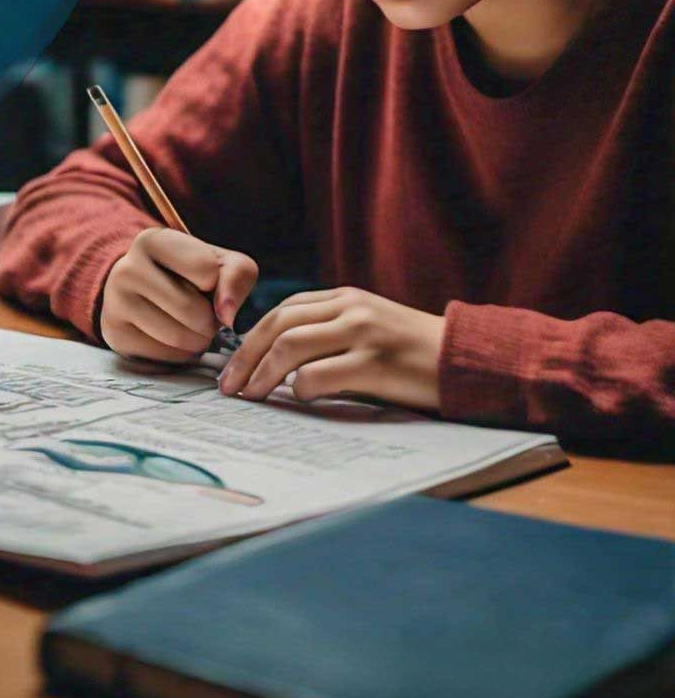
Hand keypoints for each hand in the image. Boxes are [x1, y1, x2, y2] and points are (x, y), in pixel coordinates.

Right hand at [100, 228, 256, 364]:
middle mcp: (126, 268)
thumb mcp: (220, 262)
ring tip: (191, 327)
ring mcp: (116, 303)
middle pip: (192, 309)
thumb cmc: (188, 273)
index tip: (205, 281)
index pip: (205, 269)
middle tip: (204, 314)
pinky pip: (165, 357)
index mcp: (152, 240)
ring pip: (179, 337)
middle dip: (210, 320)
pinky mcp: (116, 335)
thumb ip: (237, 276)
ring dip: (199, 340)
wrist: (143, 290)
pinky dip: (181, 354)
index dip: (216, 282)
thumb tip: (226, 316)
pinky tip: (173, 338)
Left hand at [217, 287, 444, 411]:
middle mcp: (350, 308)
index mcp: (344, 297)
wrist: (467, 359)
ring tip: (251, 396)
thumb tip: (277, 362)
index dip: (250, 337)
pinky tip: (299, 400)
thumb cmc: (413, 354)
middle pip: (278, 325)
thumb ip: (328, 333)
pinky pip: (320, 375)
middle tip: (229, 386)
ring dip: (263, 373)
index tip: (232, 364)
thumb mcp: (368, 327)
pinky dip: (301, 389)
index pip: (282, 311)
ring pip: (291, 346)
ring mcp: (363, 332)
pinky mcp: (376, 363)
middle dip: (245, 356)